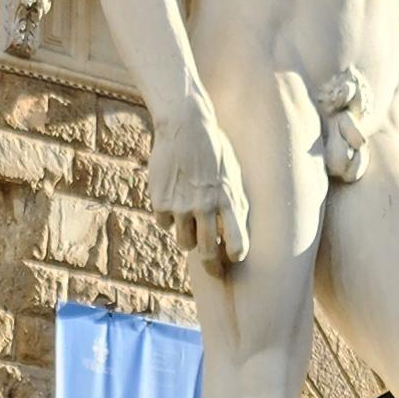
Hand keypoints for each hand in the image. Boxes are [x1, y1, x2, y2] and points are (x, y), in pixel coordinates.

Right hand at [147, 100, 249, 269]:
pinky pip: (165, 224)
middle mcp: (206, 207)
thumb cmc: (214, 152)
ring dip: (189, 238)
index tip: (234, 257)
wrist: (186, 126)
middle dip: (212, 266)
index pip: (237, 242)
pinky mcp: (161, 202)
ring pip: (184, 243)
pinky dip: (169, 218)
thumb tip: (232, 236)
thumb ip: (233, 206)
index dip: (236, 254)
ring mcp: (182, 206)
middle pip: (208, 252)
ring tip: (190, 222)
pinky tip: (172, 199)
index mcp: (228, 200)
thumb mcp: (232, 176)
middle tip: (214, 270)